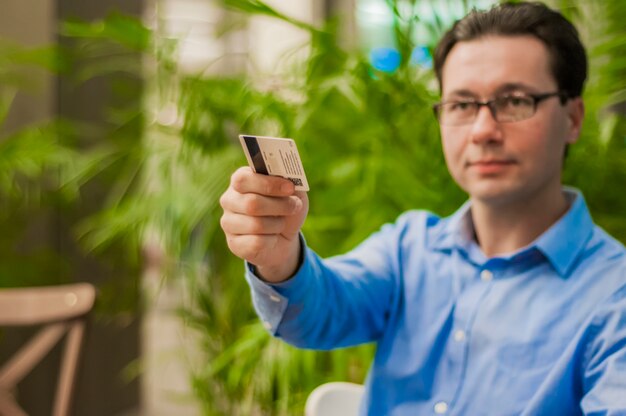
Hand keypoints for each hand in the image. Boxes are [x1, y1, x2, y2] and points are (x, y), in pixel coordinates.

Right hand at [219, 167, 308, 281]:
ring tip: (281, 223)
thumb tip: (289, 180)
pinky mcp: (234, 243)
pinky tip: (271, 237)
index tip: (290, 188)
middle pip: (252, 204)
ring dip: (278, 224)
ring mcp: (228, 223)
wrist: (284, 237)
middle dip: (280, 206)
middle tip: (295, 206)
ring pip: (256, 225)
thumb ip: (290, 181)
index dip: (269, 184)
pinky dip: (272, 240)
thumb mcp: (293, 192)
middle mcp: (229, 200)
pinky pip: (256, 243)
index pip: (243, 179)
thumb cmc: (285, 208)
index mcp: (240, 181)